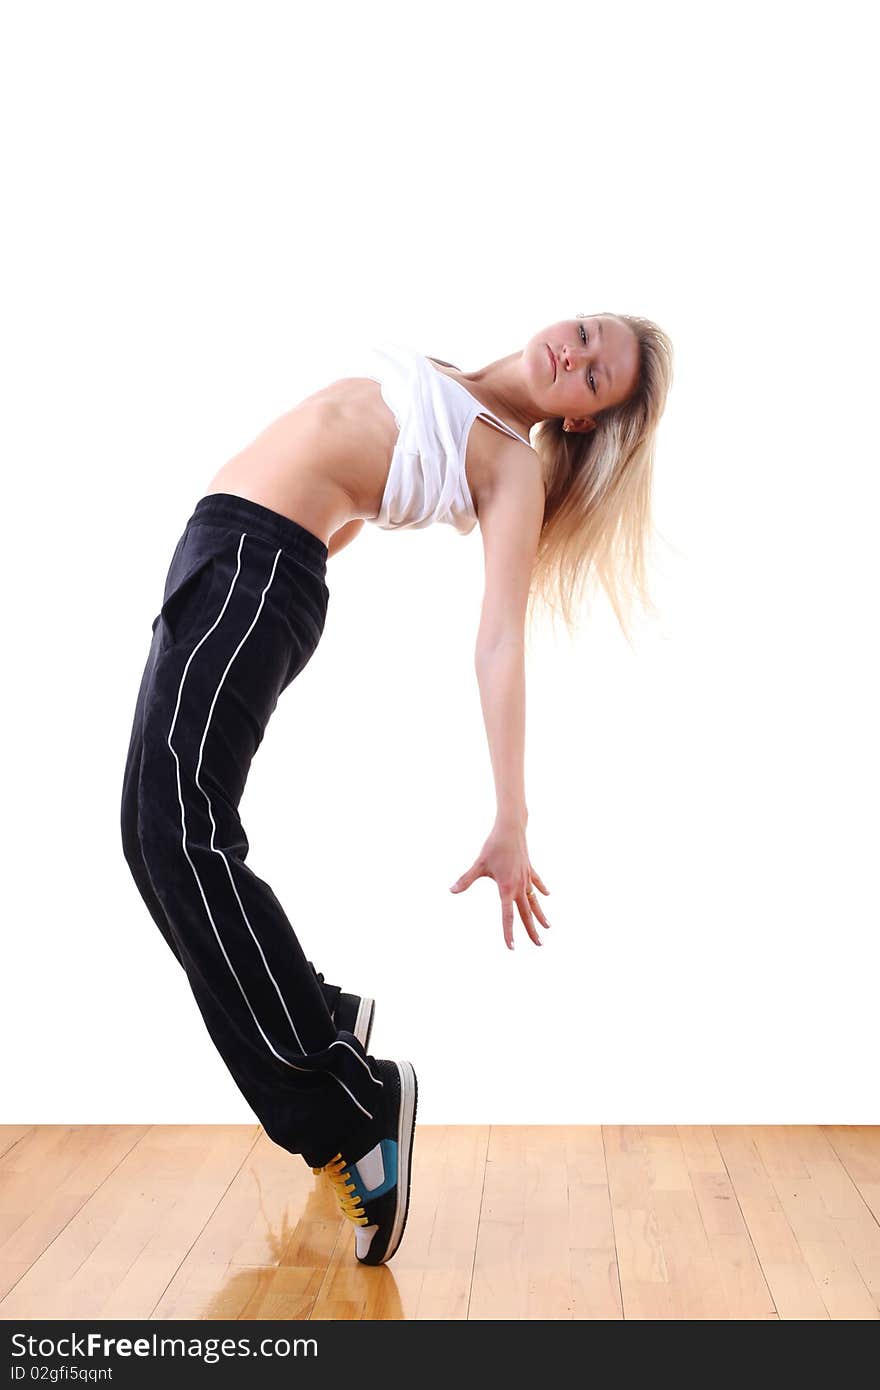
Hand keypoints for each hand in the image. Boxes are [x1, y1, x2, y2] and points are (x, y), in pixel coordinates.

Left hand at [449, 821, 550, 950]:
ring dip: (540, 915)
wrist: (511, 829)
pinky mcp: (529, 869)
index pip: (507, 916)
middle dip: (532, 930)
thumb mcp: (479, 864)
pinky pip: (537, 883)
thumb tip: (451, 890)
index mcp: (506, 888)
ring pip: (535, 901)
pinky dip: (541, 890)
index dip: (509, 933)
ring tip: (547, 927)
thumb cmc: (494, 846)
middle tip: (539, 945)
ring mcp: (526, 878)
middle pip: (526, 913)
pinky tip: (547, 895)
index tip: (512, 947)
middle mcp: (519, 886)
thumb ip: (466, 879)